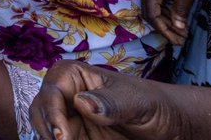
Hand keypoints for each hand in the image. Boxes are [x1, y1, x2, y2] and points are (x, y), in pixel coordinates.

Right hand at [30, 60, 185, 139]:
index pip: (51, 92)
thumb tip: (81, 103)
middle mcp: (66, 97)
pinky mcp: (76, 138)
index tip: (62, 137)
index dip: (52, 114)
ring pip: (45, 131)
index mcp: (74, 76)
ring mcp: (70, 120)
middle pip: (40, 112)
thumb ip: (111, 103)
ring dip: (50, 138)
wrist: (171, 128)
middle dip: (47, 131)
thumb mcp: (137, 102)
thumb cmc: (155, 104)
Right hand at [140, 0, 199, 45]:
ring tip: (182, 33)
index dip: (164, 31)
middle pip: (151, 16)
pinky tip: (179, 21)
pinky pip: (159, 5)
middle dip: (165, 29)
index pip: (153, 17)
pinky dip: (168, 14)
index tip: (176, 41)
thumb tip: (179, 28)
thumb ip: (180, 11)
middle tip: (180, 40)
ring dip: (167, 23)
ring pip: (155, 11)